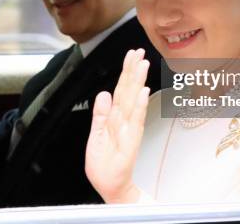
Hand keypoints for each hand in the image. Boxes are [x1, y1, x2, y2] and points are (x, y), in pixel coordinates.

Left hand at [85, 49, 149, 203]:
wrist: (110, 187)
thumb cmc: (105, 164)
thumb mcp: (96, 135)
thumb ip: (100, 114)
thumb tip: (103, 93)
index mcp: (114, 119)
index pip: (120, 90)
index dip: (126, 72)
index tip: (132, 55)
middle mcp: (123, 122)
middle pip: (128, 91)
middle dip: (133, 71)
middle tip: (139, 52)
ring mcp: (128, 131)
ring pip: (132, 102)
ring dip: (138, 82)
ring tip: (143, 65)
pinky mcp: (130, 143)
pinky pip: (135, 122)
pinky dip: (139, 107)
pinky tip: (142, 93)